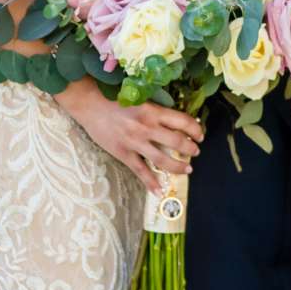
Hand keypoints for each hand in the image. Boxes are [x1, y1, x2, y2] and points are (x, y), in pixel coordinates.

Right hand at [61, 80, 202, 190]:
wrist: (90, 104)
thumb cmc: (113, 98)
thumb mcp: (139, 99)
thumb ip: (155, 109)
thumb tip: (173, 118)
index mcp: (152, 111)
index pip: (182, 121)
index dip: (195, 128)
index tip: (200, 133)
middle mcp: (147, 127)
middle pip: (177, 142)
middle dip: (190, 148)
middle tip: (196, 151)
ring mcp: (135, 142)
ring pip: (162, 159)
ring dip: (178, 166)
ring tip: (187, 168)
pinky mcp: (123, 153)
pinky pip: (140, 171)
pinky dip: (151, 183)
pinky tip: (159, 191)